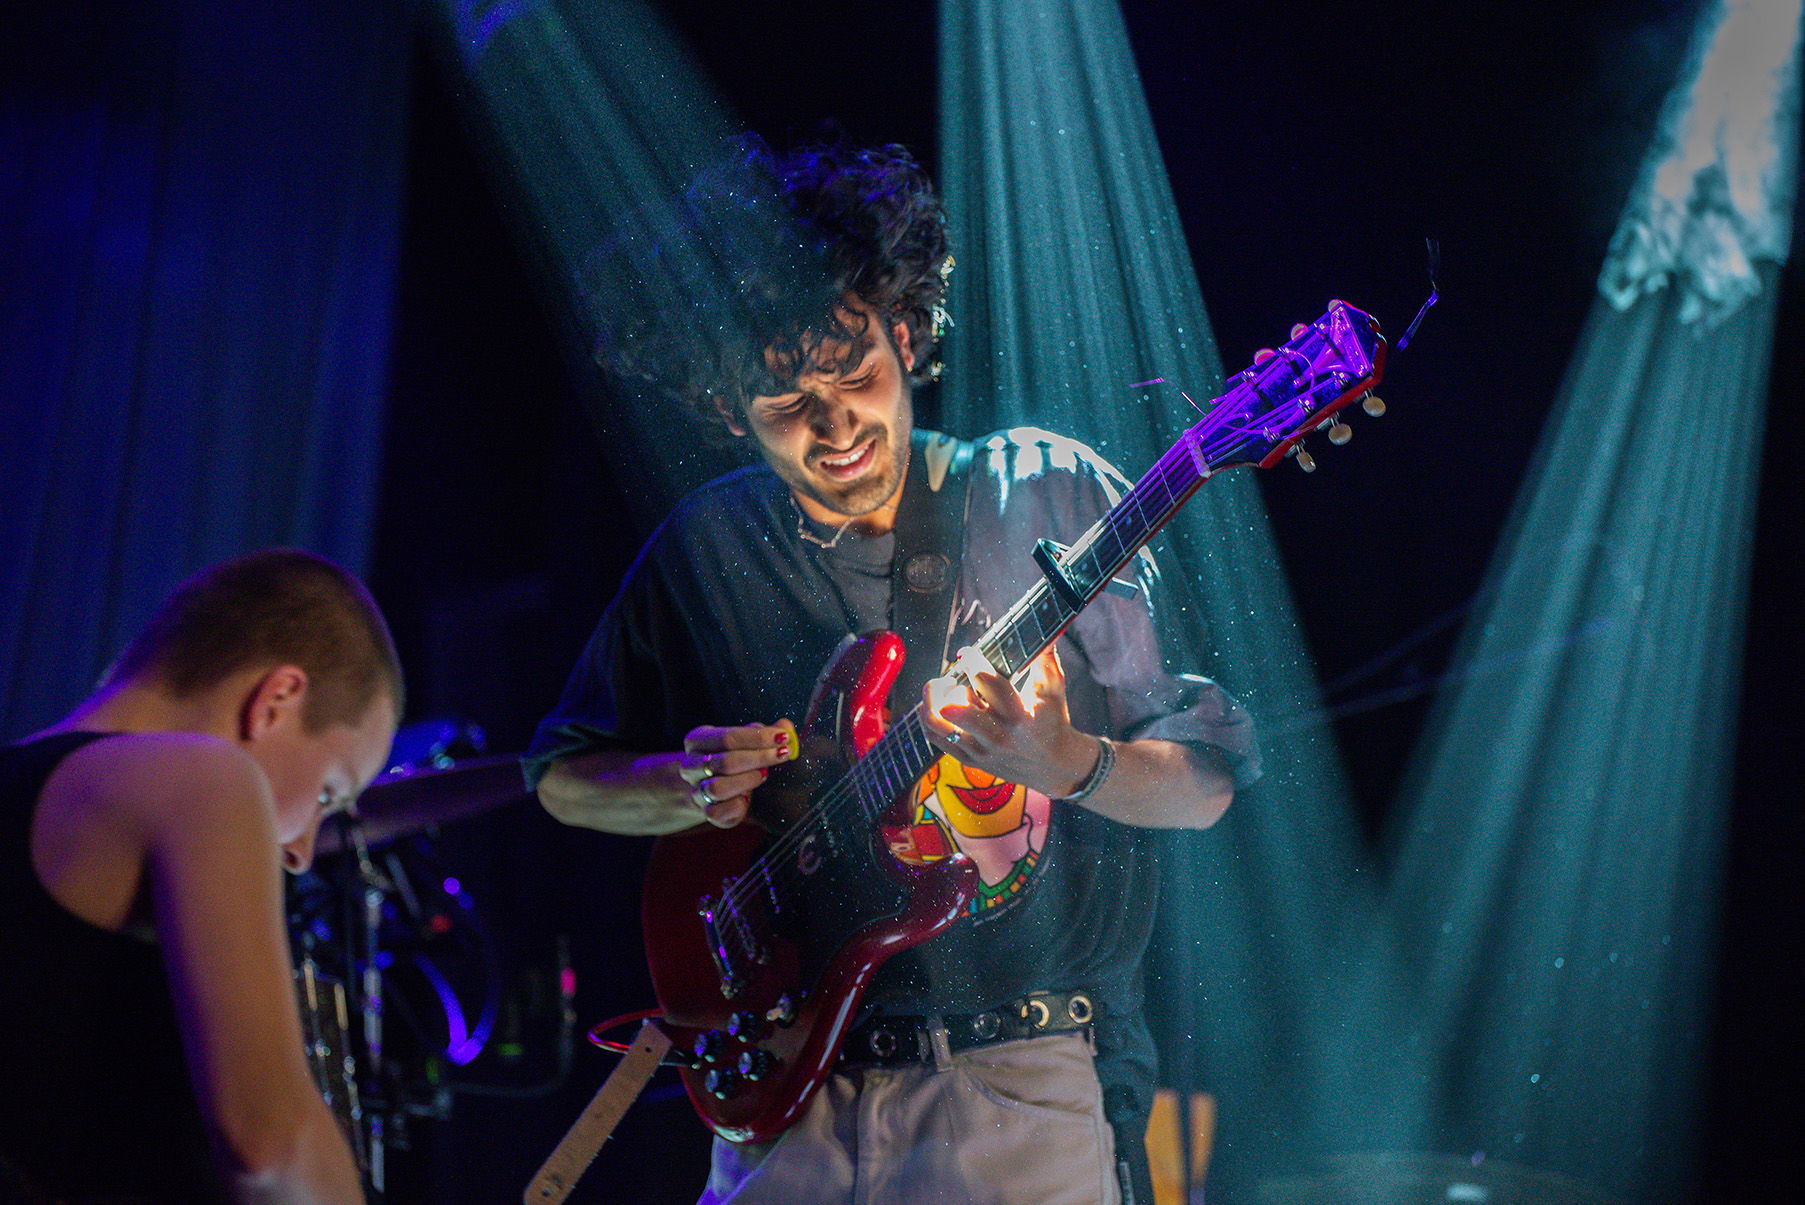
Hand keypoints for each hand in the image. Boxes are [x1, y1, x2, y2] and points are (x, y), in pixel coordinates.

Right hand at [676, 720, 794, 827]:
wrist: (708, 788)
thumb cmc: (732, 758)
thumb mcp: (744, 740)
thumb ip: (764, 733)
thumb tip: (785, 726)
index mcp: (698, 740)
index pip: (727, 737)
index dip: (758, 738)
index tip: (783, 737)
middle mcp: (691, 765)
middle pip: (725, 762)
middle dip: (759, 758)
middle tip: (782, 755)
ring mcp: (696, 790)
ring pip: (717, 788)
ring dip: (747, 781)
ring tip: (764, 775)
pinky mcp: (707, 813)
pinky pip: (718, 812)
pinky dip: (737, 806)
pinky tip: (749, 798)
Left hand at [919, 646, 1099, 798]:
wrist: (1053, 767)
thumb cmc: (1052, 722)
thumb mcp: (1054, 691)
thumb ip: (1046, 661)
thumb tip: (1046, 633)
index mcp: (1019, 715)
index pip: (987, 683)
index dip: (972, 662)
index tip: (967, 654)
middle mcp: (998, 735)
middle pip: (956, 708)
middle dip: (948, 685)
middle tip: (952, 677)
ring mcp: (981, 750)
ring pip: (939, 724)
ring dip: (931, 700)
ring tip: (937, 687)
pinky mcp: (970, 760)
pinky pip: (936, 738)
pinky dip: (927, 718)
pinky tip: (933, 704)